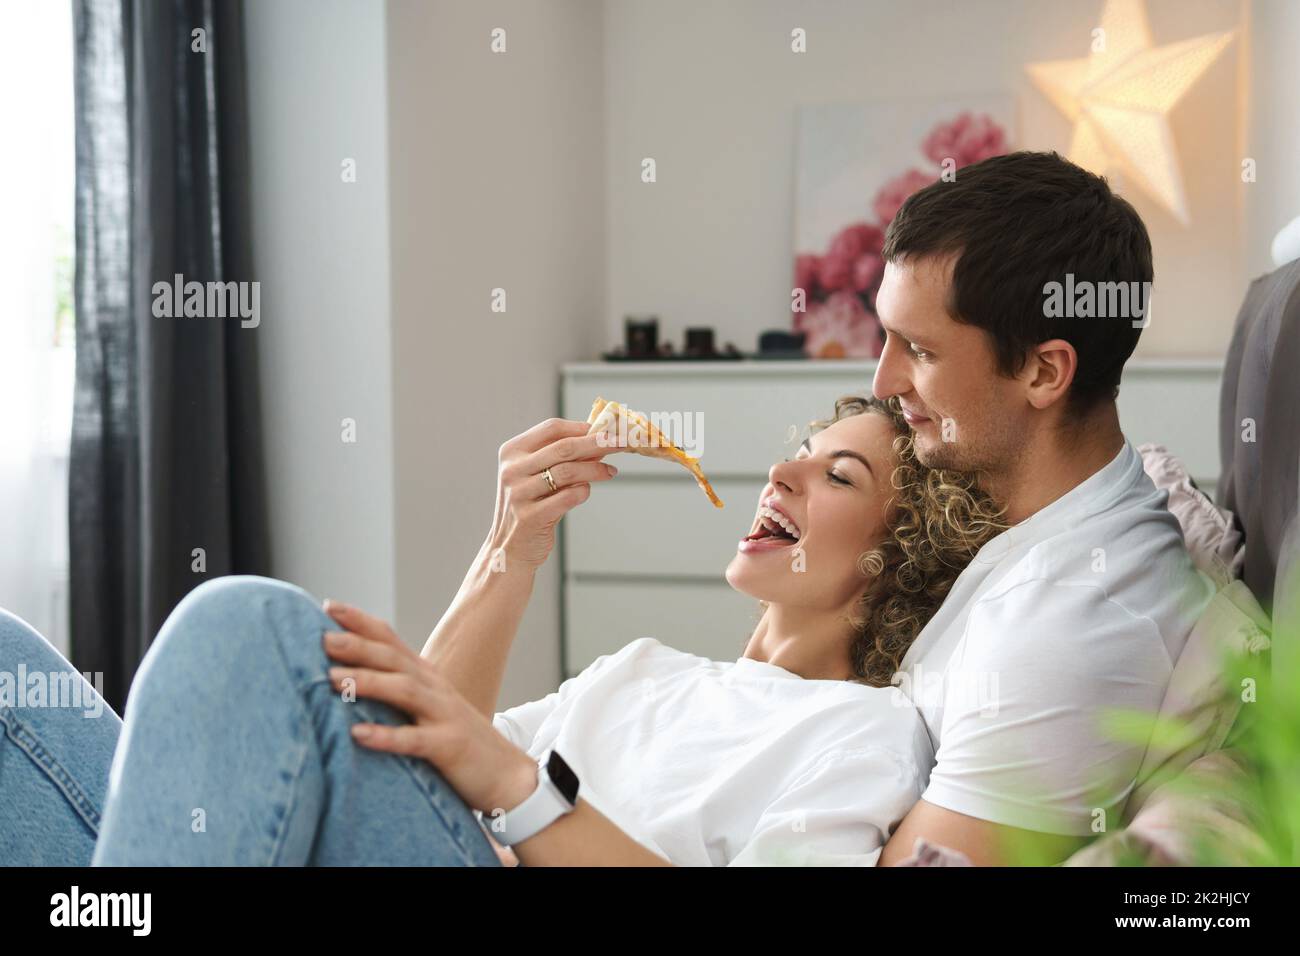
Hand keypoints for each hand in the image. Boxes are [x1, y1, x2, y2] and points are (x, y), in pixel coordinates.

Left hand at [322, 600, 539, 814]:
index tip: (328, 605)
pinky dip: (386, 736)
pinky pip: (416, 740)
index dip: (362, 621)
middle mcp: (435, 689)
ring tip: (332, 679)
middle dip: (359, 646)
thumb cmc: (457, 740)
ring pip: (405, 691)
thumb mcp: (428, 707)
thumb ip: (398, 689)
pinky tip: (358, 735)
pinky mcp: (449, 746)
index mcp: (426, 677)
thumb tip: (353, 676)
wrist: (506, 774)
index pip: (391, 640)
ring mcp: (444, 716)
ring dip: (368, 682)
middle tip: (322, 638)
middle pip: (394, 660)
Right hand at [489, 418, 622, 569]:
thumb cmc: (529, 506)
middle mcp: (512, 469)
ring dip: (596, 469)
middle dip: (598, 443)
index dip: (582, 428)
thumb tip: (599, 440)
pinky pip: (568, 497)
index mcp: (512, 452)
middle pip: (564, 447)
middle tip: (620, 443)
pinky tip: (587, 490)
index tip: (606, 430)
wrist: (509, 547)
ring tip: (611, 472)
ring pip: (568, 471)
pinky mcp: (531, 516)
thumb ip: (563, 458)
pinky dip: (584, 491)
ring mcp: (519, 493)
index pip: (552, 428)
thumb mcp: (537, 476)